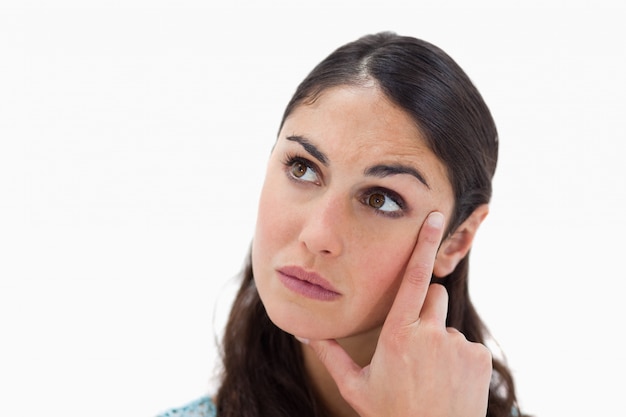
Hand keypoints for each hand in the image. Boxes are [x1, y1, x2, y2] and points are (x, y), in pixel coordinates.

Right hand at [305, 212, 491, 416]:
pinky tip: (447, 382)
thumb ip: (331, 354)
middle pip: (432, 295)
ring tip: (430, 373)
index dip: (424, 244)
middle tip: (414, 343)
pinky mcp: (479, 358)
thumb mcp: (355, 386)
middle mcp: (430, 333)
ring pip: (447, 324)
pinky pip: (466, 345)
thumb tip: (306, 332)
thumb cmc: (389, 415)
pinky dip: (458, 358)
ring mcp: (457, 345)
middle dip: (424, 308)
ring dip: (439, 338)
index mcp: (398, 334)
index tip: (435, 217)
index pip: (413, 277)